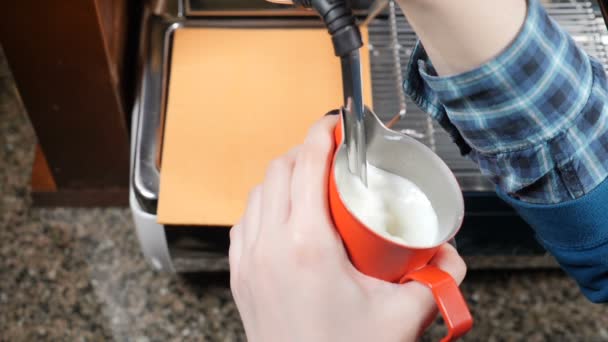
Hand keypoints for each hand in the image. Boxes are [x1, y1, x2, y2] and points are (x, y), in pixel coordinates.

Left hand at [229, 116, 466, 341]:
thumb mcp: (403, 315)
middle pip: (278, 171)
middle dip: (304, 152)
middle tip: (331, 156)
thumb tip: (451, 256)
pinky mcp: (241, 276)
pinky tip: (284, 215)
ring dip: (282, 178)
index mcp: (307, 246)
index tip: (334, 124)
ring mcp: (249, 261)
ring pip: (257, 194)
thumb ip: (438, 280)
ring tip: (309, 182)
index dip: (320, 134)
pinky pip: (245, 223)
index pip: (305, 165)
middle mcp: (270, 246)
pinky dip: (263, 206)